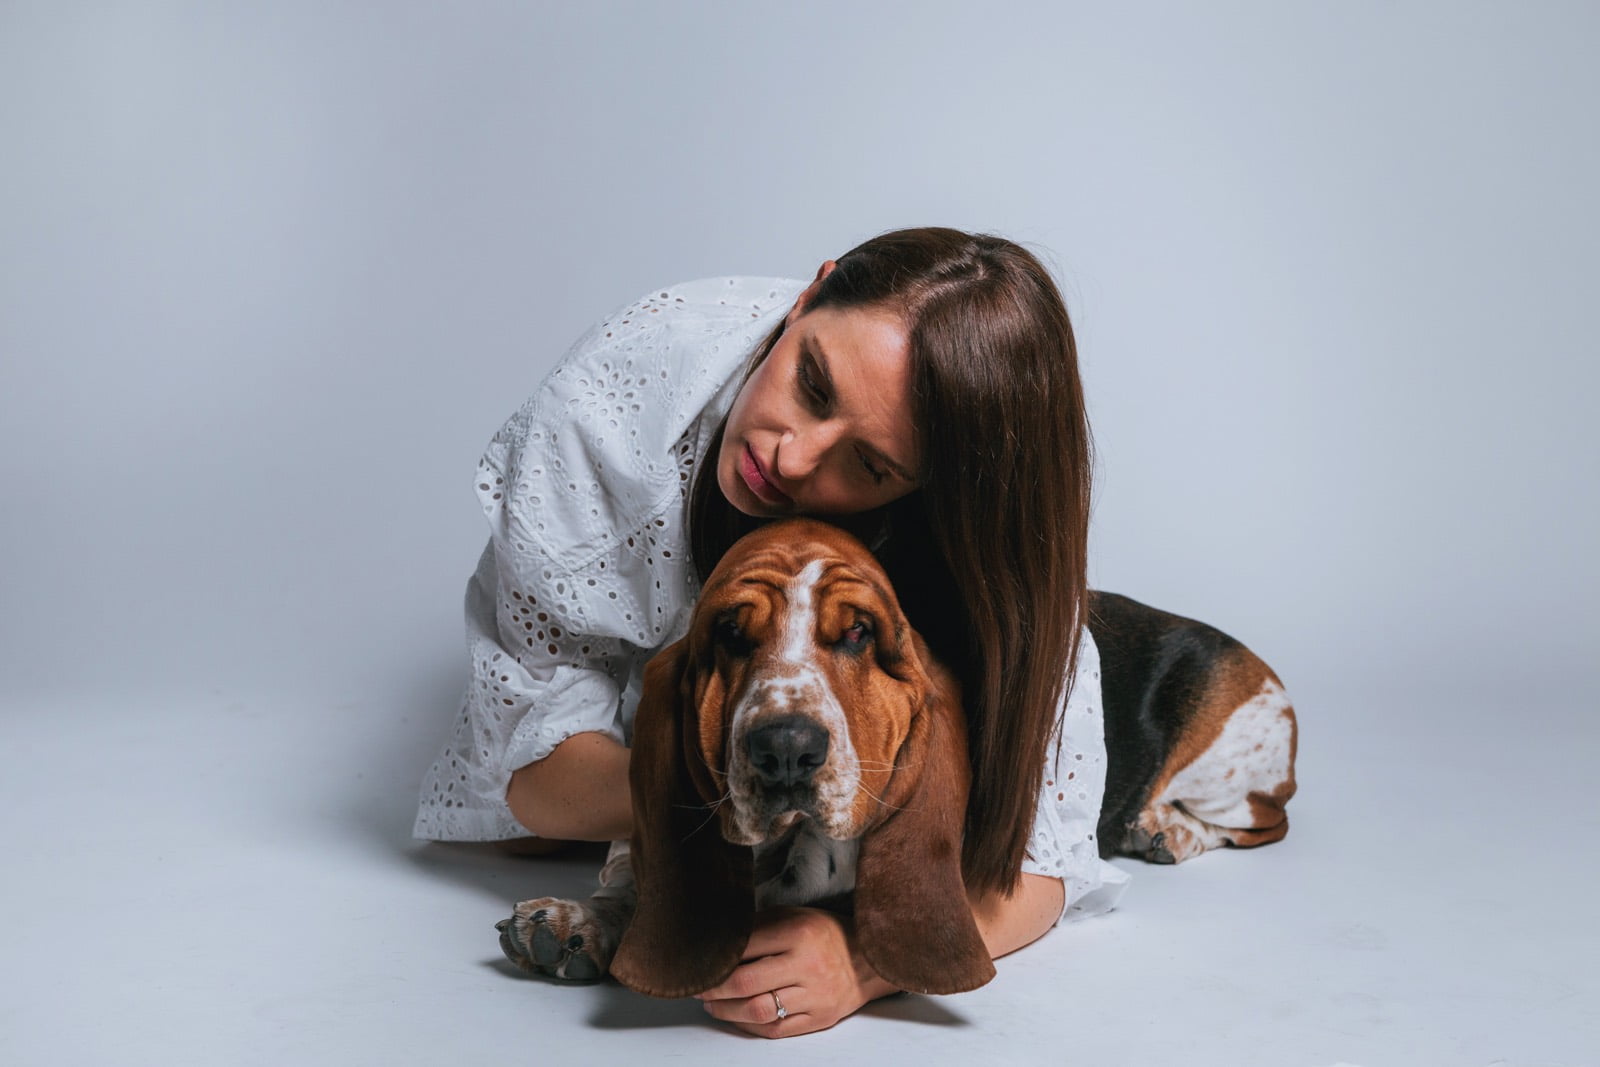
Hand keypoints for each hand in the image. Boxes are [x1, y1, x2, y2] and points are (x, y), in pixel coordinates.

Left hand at [695, 906, 897, 1037]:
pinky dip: (750, 1026)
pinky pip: (776, 1029)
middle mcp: (807, 965)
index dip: (717, 959)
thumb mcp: (795, 916)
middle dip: (714, 989)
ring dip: (727, 1011)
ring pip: (758, 1011)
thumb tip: (720, 940)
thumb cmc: (826, 934)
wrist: (869, 958)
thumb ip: (760, 927)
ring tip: (713, 1005)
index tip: (700, 963)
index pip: (745, 948)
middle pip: (746, 983)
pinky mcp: (819, 1019)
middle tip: (699, 988)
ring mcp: (814, 996)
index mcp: (798, 933)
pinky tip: (738, 1018)